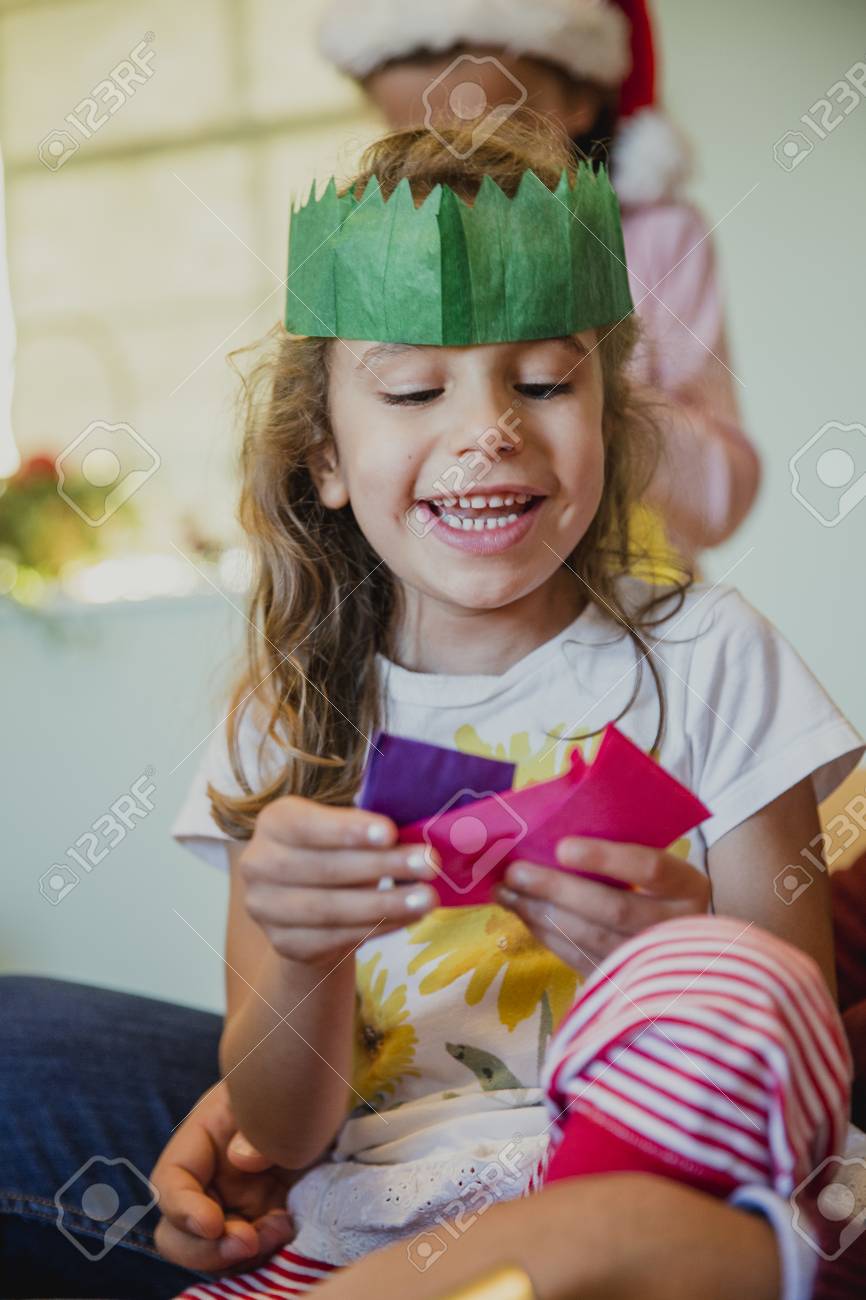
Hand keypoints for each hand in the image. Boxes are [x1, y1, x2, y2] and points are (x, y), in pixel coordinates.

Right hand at [152, 1081, 296, 1272]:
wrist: (332, 1103)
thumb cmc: (298, 1087)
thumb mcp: (278, 1096)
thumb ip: (256, 1127)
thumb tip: (239, 1160)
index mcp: (203, 1139)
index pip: (170, 1182)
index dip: (183, 1210)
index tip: (214, 1224)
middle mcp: (210, 1178)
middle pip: (177, 1231)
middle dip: (206, 1249)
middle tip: (247, 1241)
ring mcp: (234, 1203)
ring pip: (212, 1250)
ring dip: (240, 1254)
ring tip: (280, 1229)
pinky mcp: (260, 1220)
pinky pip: (246, 1254)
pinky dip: (262, 1253)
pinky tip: (289, 1228)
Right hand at [241, 797, 438, 965]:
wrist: (309, 905)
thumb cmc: (336, 851)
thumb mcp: (347, 830)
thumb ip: (369, 830)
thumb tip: (418, 835)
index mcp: (274, 822)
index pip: (307, 826)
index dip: (347, 830)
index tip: (390, 832)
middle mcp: (258, 864)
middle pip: (322, 869)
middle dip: (380, 867)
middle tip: (428, 864)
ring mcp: (265, 908)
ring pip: (329, 909)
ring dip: (385, 904)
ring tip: (426, 898)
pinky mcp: (284, 944)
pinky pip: (335, 938)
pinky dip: (377, 927)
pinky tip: (408, 916)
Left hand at [494, 837, 709, 975]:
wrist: (685, 941)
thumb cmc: (660, 887)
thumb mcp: (656, 860)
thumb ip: (620, 841)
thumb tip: (555, 815)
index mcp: (688, 886)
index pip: (650, 867)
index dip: (606, 858)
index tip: (562, 846)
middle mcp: (677, 928)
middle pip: (613, 909)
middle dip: (556, 889)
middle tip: (515, 872)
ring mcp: (652, 962)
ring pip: (590, 939)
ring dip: (540, 913)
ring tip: (506, 892)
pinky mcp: (626, 983)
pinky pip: (579, 959)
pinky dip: (546, 935)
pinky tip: (523, 915)